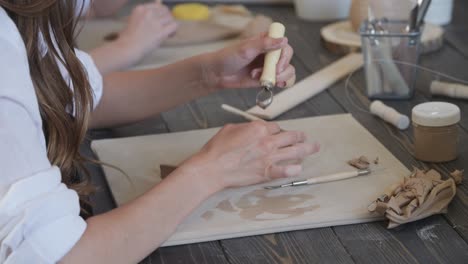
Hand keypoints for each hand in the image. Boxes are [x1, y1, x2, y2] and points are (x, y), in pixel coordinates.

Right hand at [117, 1, 177, 63]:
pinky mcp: (160, 32)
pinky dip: (174, 31)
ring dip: (170, 25)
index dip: (161, 14)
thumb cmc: (129, 37)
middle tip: (164, 28)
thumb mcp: (134, 20)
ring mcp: (155, 22)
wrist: (128, 48)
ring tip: (166, 33)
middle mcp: (148, 13)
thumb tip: (159, 1)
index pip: (158, 6)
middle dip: (167, 19)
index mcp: (141, 8)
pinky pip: (174, 26)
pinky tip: (169, 35)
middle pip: (166, 11)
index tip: (159, 22)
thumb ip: (146, 12)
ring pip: (171, 18)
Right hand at [180, 121, 319, 190]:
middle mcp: (267, 141)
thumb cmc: (218, 149)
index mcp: (259, 128)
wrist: (213, 167)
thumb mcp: (230, 128)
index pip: (276, 126)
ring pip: (294, 151)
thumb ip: (246, 127)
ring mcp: (269, 157)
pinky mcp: (266, 172)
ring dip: (307, 149)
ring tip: (314, 147)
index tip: (279, 132)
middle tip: (305, 137)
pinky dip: (294, 170)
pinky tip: (299, 168)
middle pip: (290, 136)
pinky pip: (285, 171)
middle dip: (300, 136)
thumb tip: (251, 129)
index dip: (278, 129)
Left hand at [203, 34, 294, 89]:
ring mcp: (269, 66)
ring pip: (287, 71)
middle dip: (280, 69)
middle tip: (268, 74)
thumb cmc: (228, 57)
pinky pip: (281, 81)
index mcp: (266, 42)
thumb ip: (265, 44)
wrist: (217, 73)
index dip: (284, 56)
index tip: (276, 64)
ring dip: (277, 77)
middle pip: (287, 60)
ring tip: (260, 78)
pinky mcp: (266, 78)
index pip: (284, 46)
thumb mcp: (246, 48)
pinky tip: (274, 84)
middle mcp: (270, 53)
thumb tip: (283, 40)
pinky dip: (281, 83)